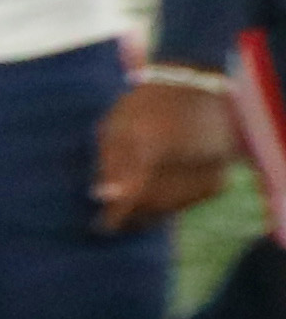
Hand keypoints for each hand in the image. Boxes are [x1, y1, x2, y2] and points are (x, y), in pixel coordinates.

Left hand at [98, 73, 237, 233]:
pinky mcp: (218, 182)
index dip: (114, 217)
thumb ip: (109, 165)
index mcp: (151, 146)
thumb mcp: (115, 127)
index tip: (101, 227)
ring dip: (148, 211)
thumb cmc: (145, 107)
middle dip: (129, 215)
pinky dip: (169, 203)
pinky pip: (186, 203)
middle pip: (149, 206)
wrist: (198, 91)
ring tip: (132, 205)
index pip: (131, 196)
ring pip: (169, 208)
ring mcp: (205, 174)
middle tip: (113, 217)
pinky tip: (156, 195)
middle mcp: (183, 163)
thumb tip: (102, 199)